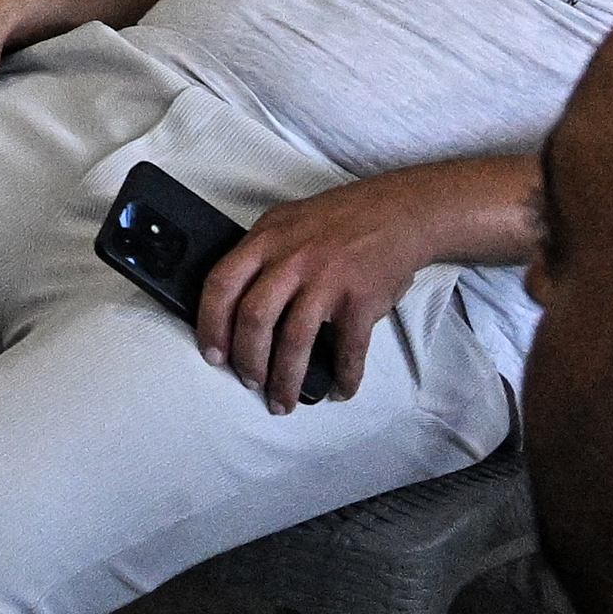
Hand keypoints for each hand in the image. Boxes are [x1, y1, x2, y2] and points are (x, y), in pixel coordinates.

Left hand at [196, 162, 525, 411]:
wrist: (401, 212)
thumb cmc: (340, 221)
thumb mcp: (287, 222)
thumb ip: (260, 255)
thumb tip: (231, 305)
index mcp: (266, 239)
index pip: (222, 284)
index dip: (211, 324)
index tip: (213, 355)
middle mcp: (292, 259)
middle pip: (254, 318)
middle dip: (247, 360)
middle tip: (250, 382)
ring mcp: (328, 279)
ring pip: (294, 340)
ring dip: (285, 379)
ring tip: (282, 401)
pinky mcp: (361, 299)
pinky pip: (348, 349)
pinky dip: (343, 377)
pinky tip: (339, 390)